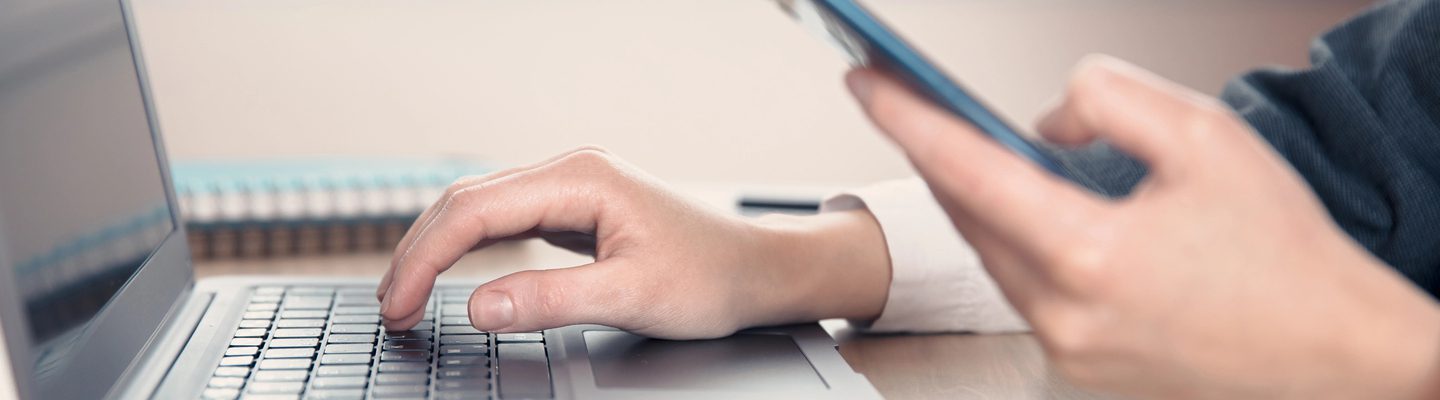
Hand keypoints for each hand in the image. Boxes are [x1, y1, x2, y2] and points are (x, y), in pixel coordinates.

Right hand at [375, 147, 890, 339]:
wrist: (757, 270)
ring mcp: (572, 188)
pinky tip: (452, 273)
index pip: (475, 210)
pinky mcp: (576, 209)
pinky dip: (469, 248)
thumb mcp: (631, 297)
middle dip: (419, 252)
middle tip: (389, 309)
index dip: (425, 259)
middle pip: (467, 201)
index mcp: (581, 179)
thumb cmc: (710, 278)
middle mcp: (571, 172)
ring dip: (438, 247)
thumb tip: (477, 306)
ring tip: (404, 294)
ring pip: (481, 208)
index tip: (399, 306)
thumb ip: (551, 300)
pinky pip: (505, 221)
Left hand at [846, 55, 1439, 398]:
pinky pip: (1020, 290)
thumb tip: (1040, 119)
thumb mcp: (1206, 137)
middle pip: (966, 216)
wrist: (1337, 354)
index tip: (867, 81)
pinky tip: (1015, 208)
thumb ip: (1109, 101)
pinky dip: (1009, 242)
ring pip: (989, 256)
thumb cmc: (1285, 252)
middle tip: (905, 100)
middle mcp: (1066, 316)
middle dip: (933, 152)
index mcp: (1091, 257)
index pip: (967, 172)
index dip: (906, 117)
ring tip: (958, 145)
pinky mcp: (1077, 368)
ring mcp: (1067, 350)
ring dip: (971, 199)